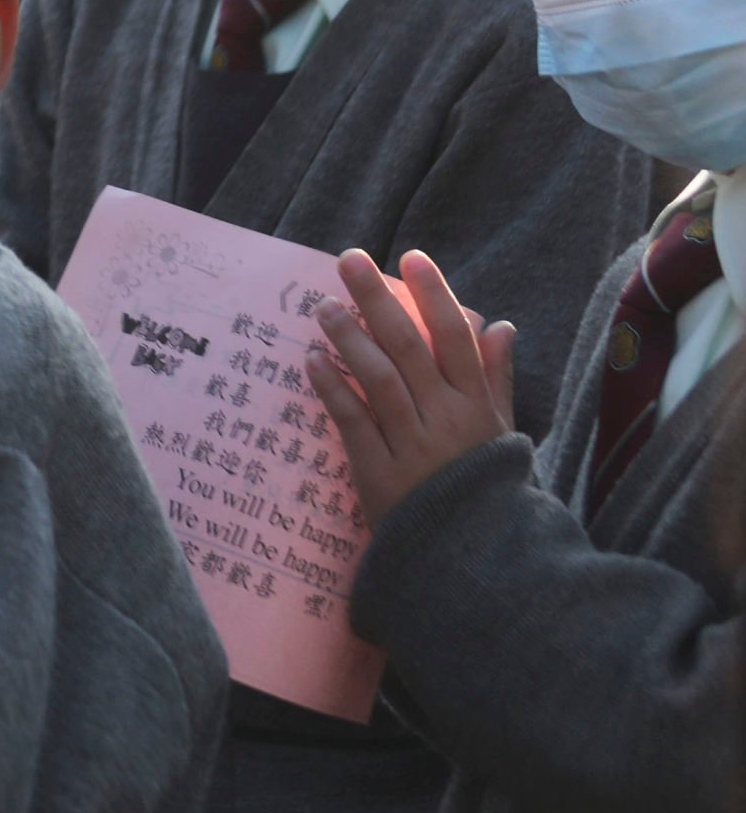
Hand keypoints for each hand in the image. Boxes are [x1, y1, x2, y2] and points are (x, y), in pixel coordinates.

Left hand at [307, 249, 517, 518]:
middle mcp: (445, 417)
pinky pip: (352, 421)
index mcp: (476, 404)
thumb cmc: (486, 485)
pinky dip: (332, 389)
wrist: (471, 553)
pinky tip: (311, 361)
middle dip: (377, 300)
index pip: (454, 337)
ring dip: (348, 338)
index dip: (434, 295)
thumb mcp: (501, 431)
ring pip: (378, 379)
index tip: (411, 258)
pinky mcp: (378, 470)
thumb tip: (501, 326)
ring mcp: (411, 444)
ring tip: (323, 306)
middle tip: (348, 260)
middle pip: (408, 347)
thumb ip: (496, 378)